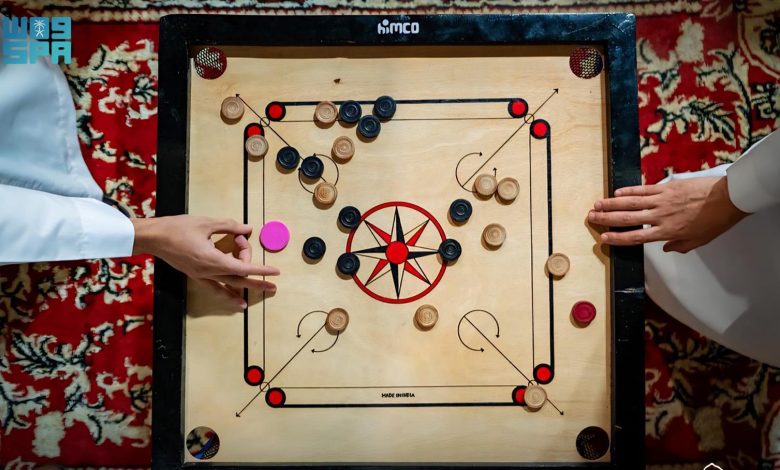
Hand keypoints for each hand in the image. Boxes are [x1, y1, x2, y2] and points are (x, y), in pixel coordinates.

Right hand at [131, 216, 278, 306]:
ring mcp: (201, 276)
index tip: (274, 272)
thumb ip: (230, 227)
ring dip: (246, 288)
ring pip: (228, 285)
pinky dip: (228, 295)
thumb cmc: (178, 228)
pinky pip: (215, 288)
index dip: (260, 270)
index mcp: (212, 260)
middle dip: (258, 282)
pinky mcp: (195, 275)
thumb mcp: (207, 223)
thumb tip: (247, 229)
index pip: (242, 268)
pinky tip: (237, 302)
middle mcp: (208, 272)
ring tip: (261, 290)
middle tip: (274, 286)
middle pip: (238, 279)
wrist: (154, 238)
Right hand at [588, 176, 748, 252]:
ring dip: (612, 203)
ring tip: (597, 204)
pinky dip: (629, 191)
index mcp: (667, 232)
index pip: (636, 237)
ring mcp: (662, 200)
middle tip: (591, 218)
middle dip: (607, 218)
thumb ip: (680, 245)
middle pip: (627, 218)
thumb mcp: (699, 240)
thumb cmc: (716, 221)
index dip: (617, 238)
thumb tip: (666, 248)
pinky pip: (643, 189)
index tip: (604, 238)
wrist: (728, 198)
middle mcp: (660, 216)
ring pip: (631, 202)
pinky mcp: (667, 187)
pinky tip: (617, 192)